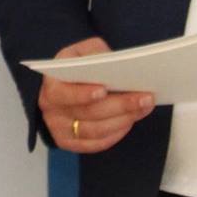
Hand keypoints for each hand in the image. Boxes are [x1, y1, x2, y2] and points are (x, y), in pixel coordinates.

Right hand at [39, 36, 153, 153]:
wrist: (61, 88)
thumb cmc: (74, 69)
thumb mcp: (79, 53)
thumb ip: (94, 53)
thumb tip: (114, 63)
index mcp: (51, 86)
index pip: (65, 94)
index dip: (83, 94)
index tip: (104, 90)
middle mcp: (52, 110)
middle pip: (88, 113)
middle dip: (120, 106)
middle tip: (145, 98)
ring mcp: (60, 129)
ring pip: (96, 130)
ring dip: (123, 120)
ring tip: (143, 108)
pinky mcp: (70, 143)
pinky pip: (97, 144)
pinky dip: (116, 134)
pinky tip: (129, 121)